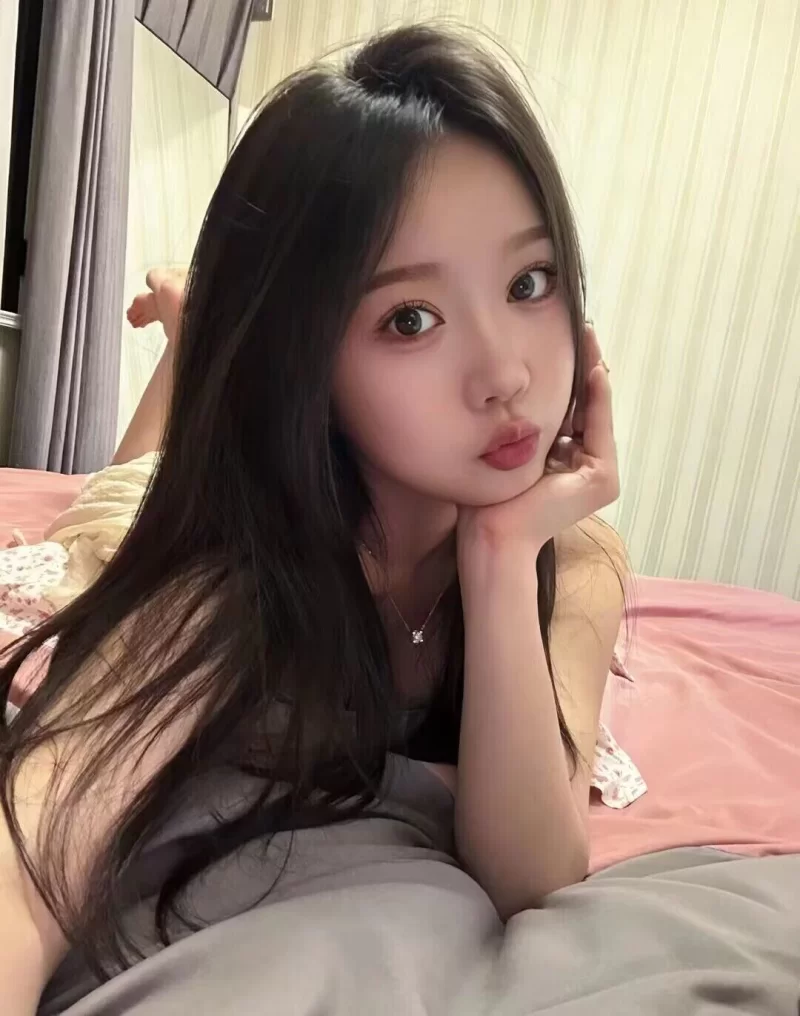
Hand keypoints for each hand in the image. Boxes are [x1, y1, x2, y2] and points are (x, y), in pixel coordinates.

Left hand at [458, 326, 618, 557]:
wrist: (491, 533)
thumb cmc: (487, 499)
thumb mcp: (507, 450)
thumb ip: (522, 426)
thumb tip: (512, 390)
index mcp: (562, 464)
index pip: (570, 411)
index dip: (570, 376)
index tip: (564, 341)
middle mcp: (584, 469)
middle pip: (585, 408)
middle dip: (584, 368)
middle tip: (582, 329)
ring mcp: (598, 476)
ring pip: (594, 413)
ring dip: (593, 374)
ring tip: (588, 338)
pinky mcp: (602, 480)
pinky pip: (598, 428)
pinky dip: (596, 398)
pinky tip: (592, 369)